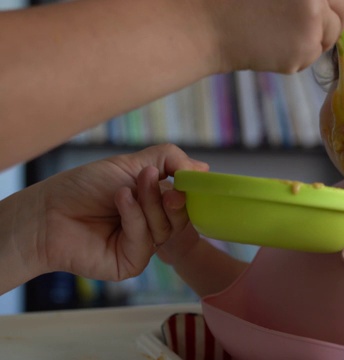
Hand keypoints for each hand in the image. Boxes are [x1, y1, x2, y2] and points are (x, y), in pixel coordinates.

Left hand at [34, 144, 208, 280]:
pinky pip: (146, 241)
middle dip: (170, 196)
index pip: (186, 199)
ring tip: (126, 188)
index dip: (191, 190)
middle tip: (155, 180)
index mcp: (155, 204)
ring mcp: (143, 246)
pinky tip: (120, 200)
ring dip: (148, 203)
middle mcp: (152, 226)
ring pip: (166, 228)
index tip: (191, 176)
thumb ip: (169, 160)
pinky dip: (134, 217)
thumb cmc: (85, 187)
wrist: (48, 212)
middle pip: (181, 216)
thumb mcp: (131, 164)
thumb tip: (203, 168)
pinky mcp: (131, 263)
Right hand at [209, 0, 343, 72]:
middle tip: (301, 17)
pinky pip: (312, 54)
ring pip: (331, 36)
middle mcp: (315, 2)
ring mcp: (310, 29)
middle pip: (343, 13)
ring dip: (316, 34)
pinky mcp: (300, 56)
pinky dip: (300, 51)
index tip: (343, 4)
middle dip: (332, 17)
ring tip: (282, 28)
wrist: (205, 25)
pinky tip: (273, 42)